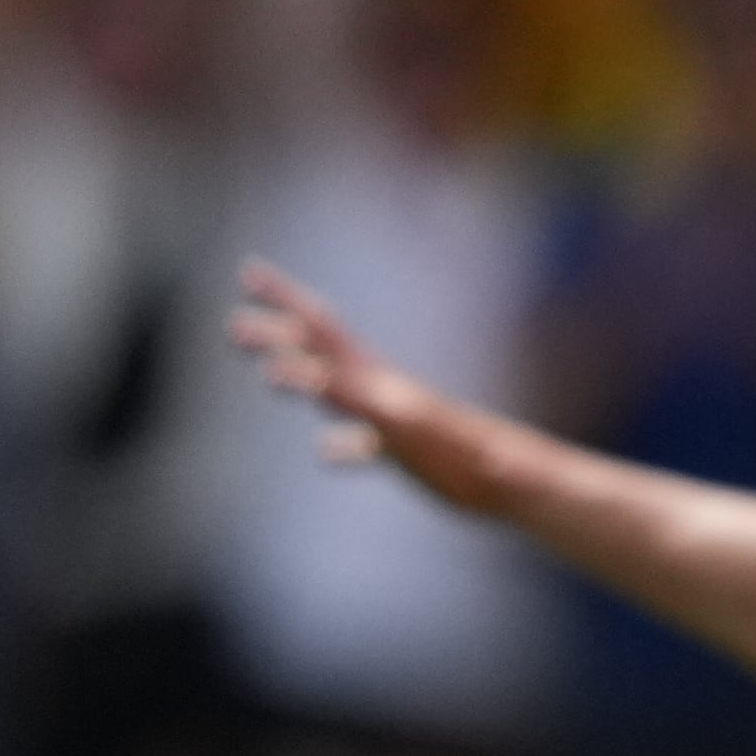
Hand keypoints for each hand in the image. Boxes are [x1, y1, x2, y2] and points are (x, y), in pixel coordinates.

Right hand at [228, 258, 463, 482]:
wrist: (522, 483)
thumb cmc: (475, 460)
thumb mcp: (419, 433)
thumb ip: (377, 409)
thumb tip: (336, 388)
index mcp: (381, 383)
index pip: (323, 333)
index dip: (286, 300)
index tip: (249, 273)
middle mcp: (385, 395)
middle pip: (322, 356)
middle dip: (278, 339)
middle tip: (233, 328)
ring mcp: (395, 424)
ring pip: (338, 396)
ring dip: (301, 385)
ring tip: (269, 378)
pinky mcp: (409, 455)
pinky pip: (365, 448)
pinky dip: (342, 447)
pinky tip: (326, 454)